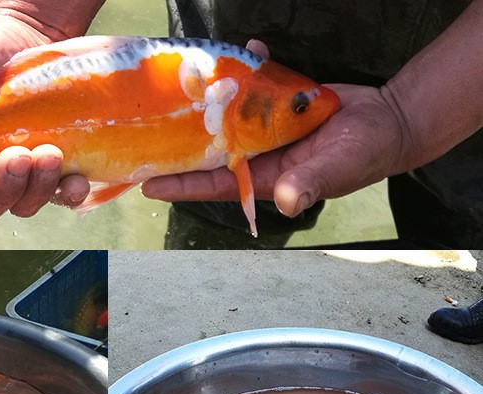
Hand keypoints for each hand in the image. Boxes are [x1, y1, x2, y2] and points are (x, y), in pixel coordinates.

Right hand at [0, 12, 89, 218]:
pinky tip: (77, 178)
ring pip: (25, 205)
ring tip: (50, 153)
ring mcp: (22, 178)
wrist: (36, 36)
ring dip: (38, 188)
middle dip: (6, 188)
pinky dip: (69, 193)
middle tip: (20, 155)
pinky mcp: (55, 174)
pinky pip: (62, 198)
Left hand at [141, 42, 409, 217]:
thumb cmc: (363, 155)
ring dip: (209, 100)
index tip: (147, 182)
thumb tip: (287, 200)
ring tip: (187, 80)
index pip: (213, 185)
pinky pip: (254, 88)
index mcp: (264, 178)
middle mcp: (257, 155)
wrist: (387, 121)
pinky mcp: (278, 104)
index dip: (181, 185)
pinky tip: (247, 51)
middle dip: (179, 141)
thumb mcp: (337, 170)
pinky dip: (248, 69)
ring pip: (226, 117)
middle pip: (208, 151)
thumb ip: (310, 183)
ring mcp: (265, 129)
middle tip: (146, 128)